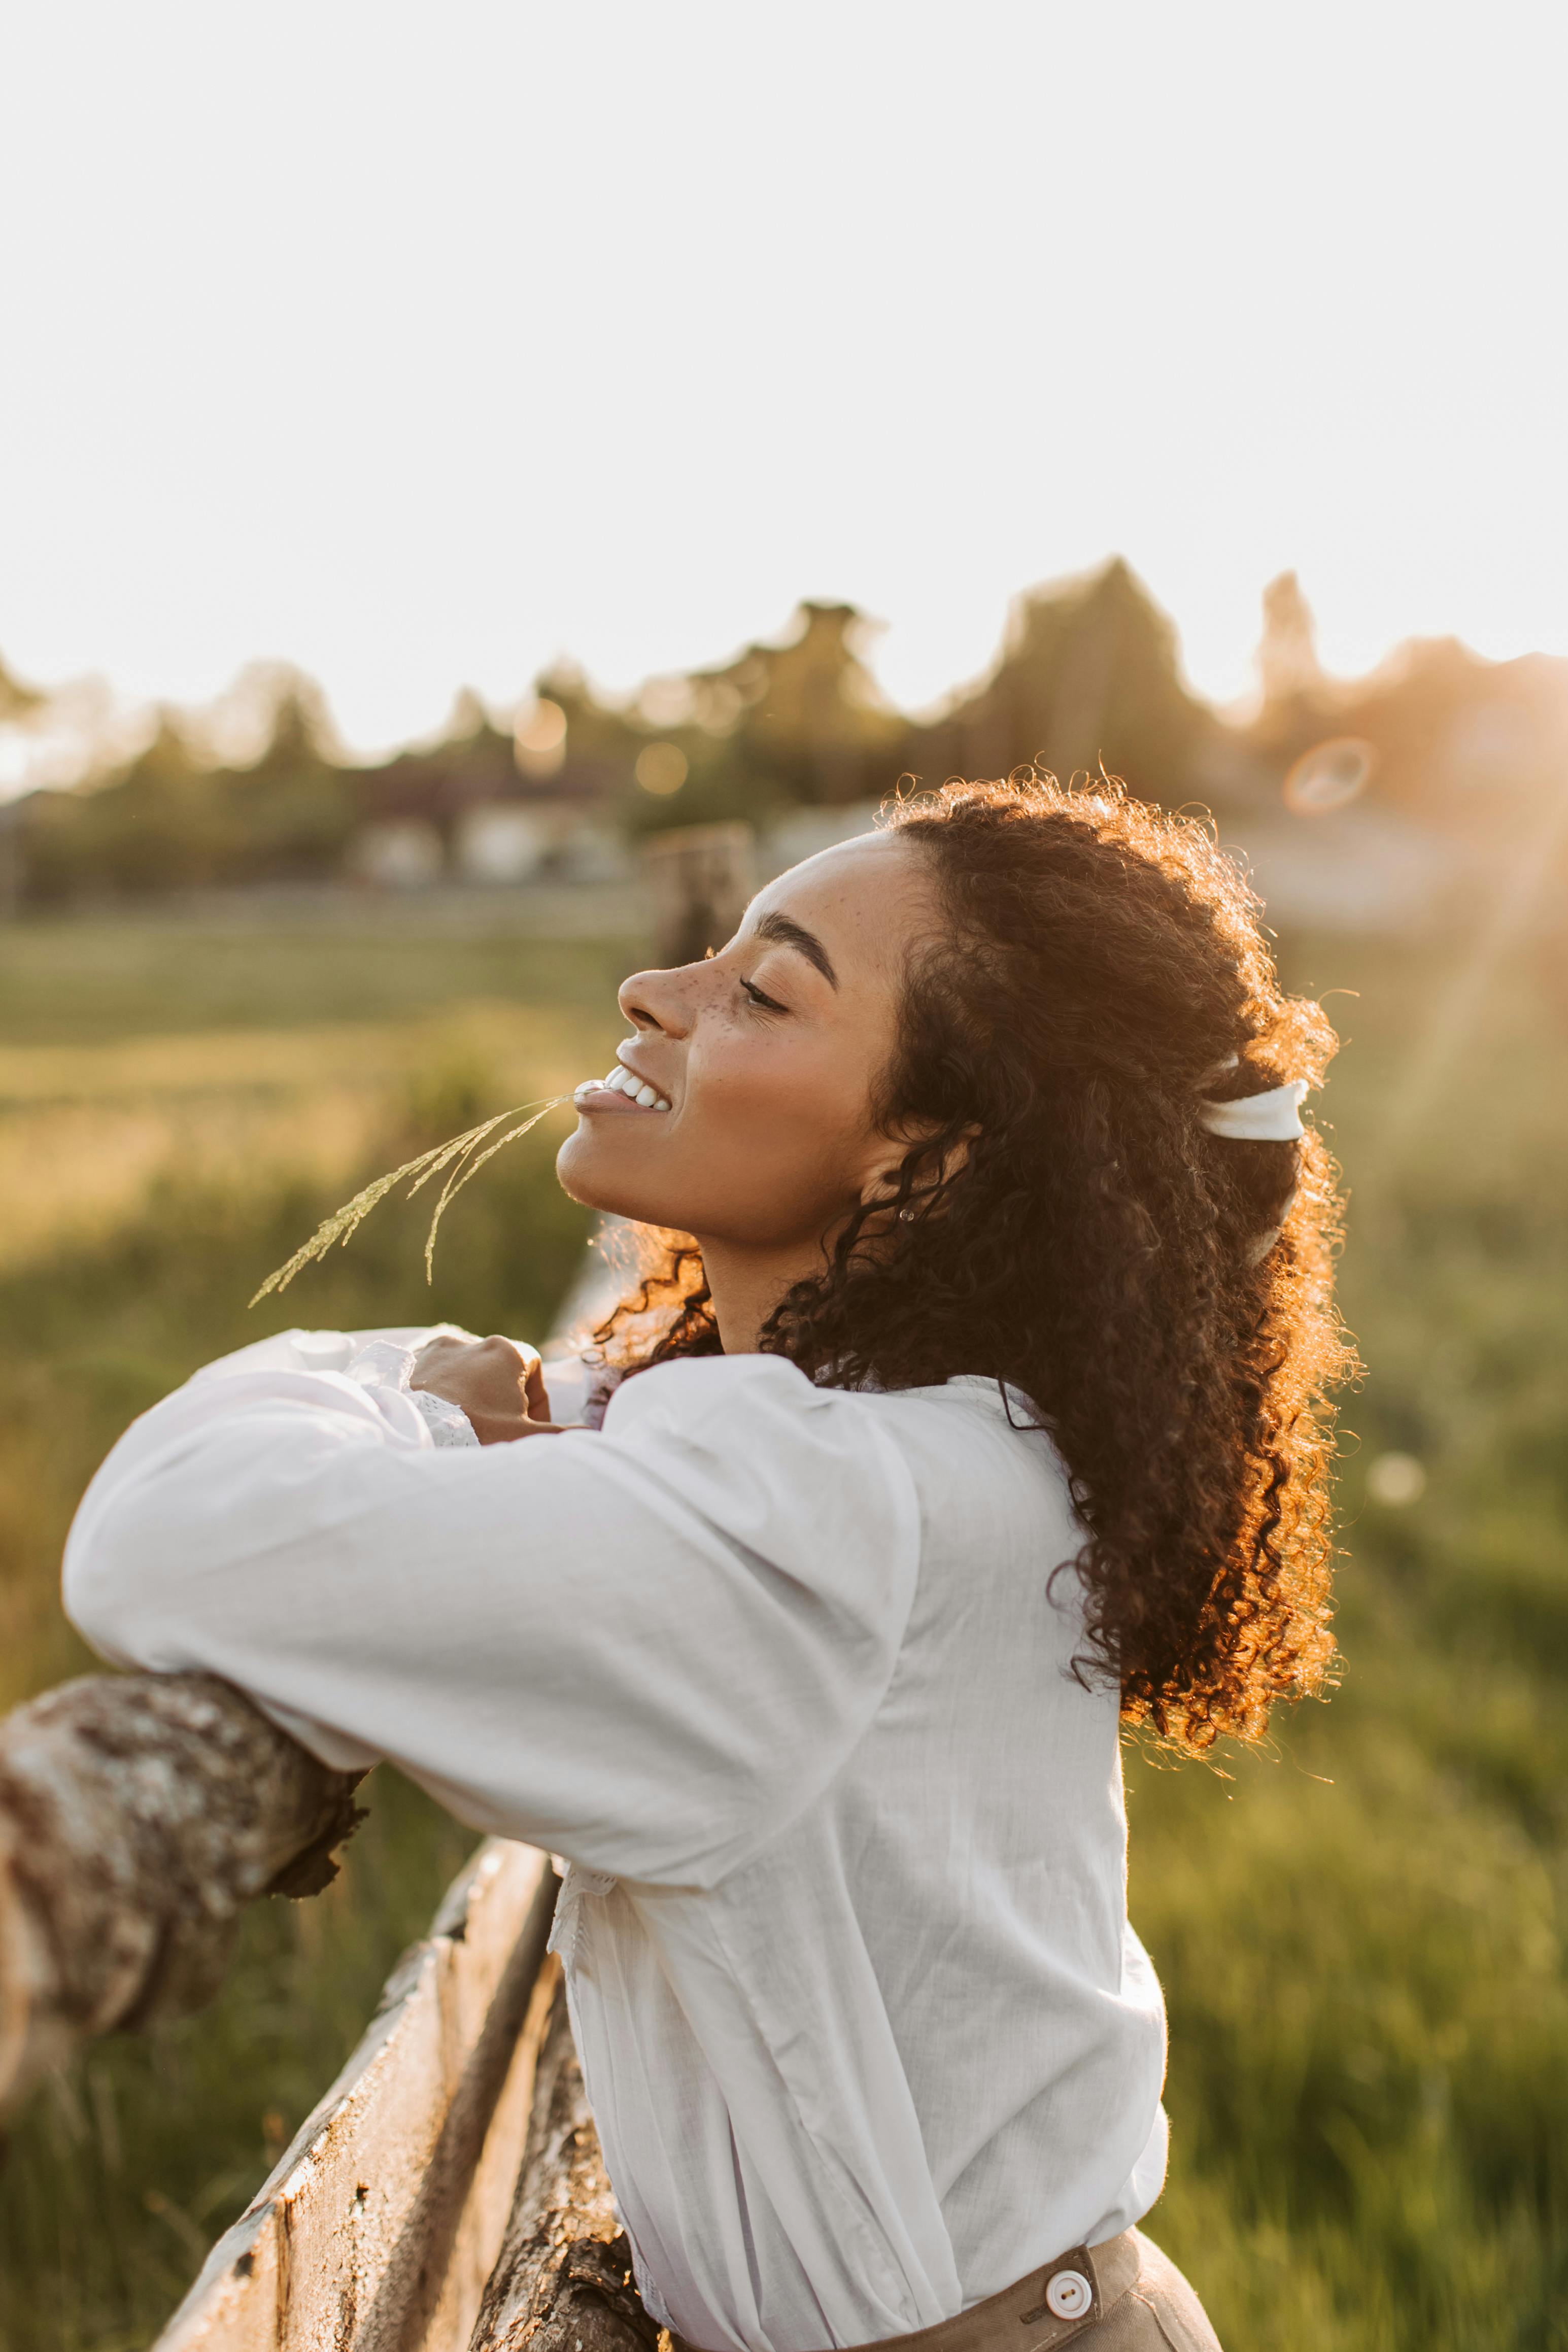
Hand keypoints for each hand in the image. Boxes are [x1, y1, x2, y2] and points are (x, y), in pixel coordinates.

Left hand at [410, 1333, 560, 1446]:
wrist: (408, 1436)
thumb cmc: (471, 1435)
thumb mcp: (524, 1439)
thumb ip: (563, 1436)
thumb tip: (594, 1438)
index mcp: (504, 1353)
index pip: (532, 1365)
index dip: (536, 1396)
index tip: (527, 1424)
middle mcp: (470, 1342)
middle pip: (496, 1369)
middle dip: (500, 1398)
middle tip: (494, 1431)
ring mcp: (434, 1349)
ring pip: (461, 1371)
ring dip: (467, 1394)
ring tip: (460, 1427)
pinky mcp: (405, 1361)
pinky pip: (428, 1373)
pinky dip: (435, 1392)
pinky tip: (432, 1418)